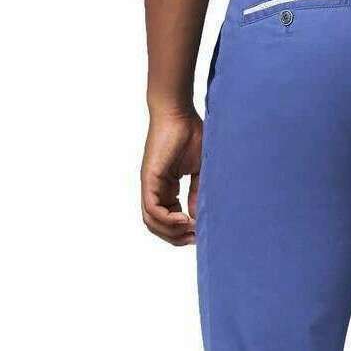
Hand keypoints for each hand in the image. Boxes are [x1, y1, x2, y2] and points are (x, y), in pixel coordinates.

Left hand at [141, 109, 202, 245]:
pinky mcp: (150, 179)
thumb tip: (197, 216)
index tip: (201, 232)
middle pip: (156, 225)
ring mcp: (150, 184)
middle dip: (176, 237)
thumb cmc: (191, 134)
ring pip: (152, 221)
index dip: (182, 231)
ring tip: (192, 230)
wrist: (179, 112)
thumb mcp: (199, 170)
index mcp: (165, 187)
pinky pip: (152, 209)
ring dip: (172, 232)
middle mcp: (155, 188)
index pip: (167, 218)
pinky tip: (186, 220)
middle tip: (196, 238)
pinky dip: (168, 220)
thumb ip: (197, 193)